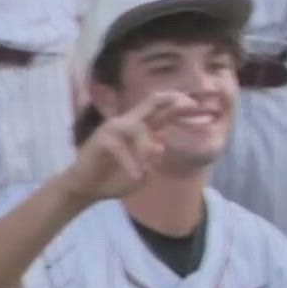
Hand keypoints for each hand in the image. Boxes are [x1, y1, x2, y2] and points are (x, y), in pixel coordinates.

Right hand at [59, 91, 201, 201]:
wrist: (85, 188)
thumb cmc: (114, 179)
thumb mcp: (142, 172)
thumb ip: (153, 160)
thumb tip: (160, 148)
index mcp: (141, 128)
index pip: (164, 110)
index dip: (182, 105)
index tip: (200, 106)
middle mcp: (129, 123)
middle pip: (152, 100)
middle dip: (173, 99)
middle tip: (190, 104)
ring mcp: (114, 128)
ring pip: (138, 128)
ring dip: (147, 148)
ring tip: (149, 166)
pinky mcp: (101, 139)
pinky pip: (120, 148)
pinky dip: (130, 164)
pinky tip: (136, 176)